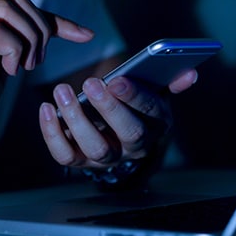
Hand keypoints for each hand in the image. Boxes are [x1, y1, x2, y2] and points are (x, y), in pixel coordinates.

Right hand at [0, 0, 93, 163]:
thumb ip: (7, 61)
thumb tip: (31, 53)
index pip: (21, 9)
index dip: (58, 20)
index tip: (85, 36)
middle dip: (41, 27)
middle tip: (35, 65)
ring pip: (7, 8)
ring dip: (29, 39)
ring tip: (22, 70)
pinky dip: (14, 50)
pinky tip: (9, 73)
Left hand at [39, 69, 197, 169]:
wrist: (116, 135)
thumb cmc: (134, 106)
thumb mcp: (154, 92)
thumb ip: (169, 82)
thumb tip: (190, 73)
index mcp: (156, 124)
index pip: (150, 112)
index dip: (135, 96)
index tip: (118, 80)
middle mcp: (134, 146)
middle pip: (127, 132)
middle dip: (108, 108)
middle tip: (90, 83)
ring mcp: (106, 157)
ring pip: (94, 146)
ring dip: (76, 118)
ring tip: (60, 91)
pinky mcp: (81, 161)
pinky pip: (65, 155)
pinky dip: (52, 133)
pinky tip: (46, 108)